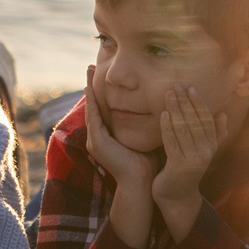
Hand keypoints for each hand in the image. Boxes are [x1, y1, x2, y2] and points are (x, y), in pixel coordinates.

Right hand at [82, 68, 160, 248]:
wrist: (140, 183)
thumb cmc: (146, 162)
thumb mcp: (144, 137)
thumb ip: (145, 123)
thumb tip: (159, 107)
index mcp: (109, 135)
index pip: (105, 107)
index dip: (103, 90)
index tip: (103, 73)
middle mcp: (99, 136)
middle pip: (94, 105)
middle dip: (92, 84)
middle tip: (90, 65)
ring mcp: (96, 140)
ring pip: (92, 108)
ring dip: (89, 89)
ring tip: (88, 71)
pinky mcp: (97, 143)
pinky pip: (93, 118)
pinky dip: (92, 104)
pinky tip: (90, 90)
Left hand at [150, 87, 226, 240]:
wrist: (177, 197)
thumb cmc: (187, 170)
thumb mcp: (202, 151)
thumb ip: (214, 135)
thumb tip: (223, 115)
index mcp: (211, 147)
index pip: (207, 120)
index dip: (199, 104)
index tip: (191, 88)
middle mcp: (205, 152)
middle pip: (195, 122)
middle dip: (185, 102)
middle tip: (176, 85)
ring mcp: (193, 160)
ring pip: (184, 130)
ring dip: (176, 110)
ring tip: (169, 94)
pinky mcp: (179, 166)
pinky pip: (173, 142)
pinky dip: (167, 128)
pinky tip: (163, 115)